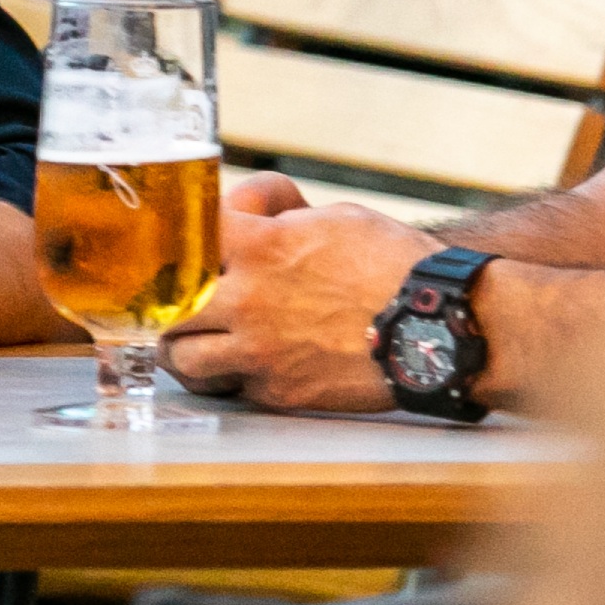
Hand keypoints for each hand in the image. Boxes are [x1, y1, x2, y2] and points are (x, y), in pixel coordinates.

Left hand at [163, 179, 434, 412]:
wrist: (440, 327)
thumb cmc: (395, 265)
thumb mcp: (334, 217)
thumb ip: (279, 218)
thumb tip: (252, 212)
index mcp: (259, 247)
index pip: (185, 233)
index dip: (190, 230)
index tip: (208, 235)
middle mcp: (248, 300)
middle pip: (164, 303)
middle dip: (165, 298)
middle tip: (174, 298)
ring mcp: (260, 351)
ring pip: (181, 357)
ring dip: (180, 346)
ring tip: (189, 340)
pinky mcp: (280, 392)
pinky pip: (228, 387)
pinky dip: (224, 377)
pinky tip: (234, 366)